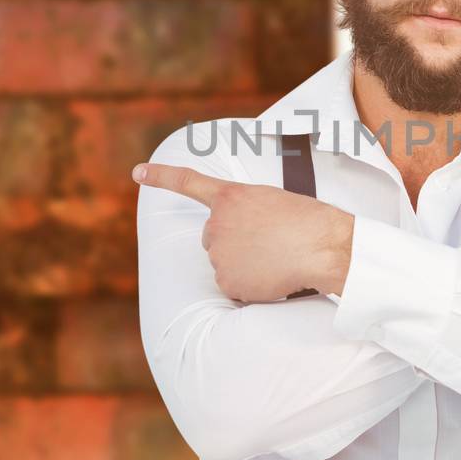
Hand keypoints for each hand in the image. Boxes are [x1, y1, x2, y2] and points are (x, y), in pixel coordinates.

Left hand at [133, 162, 354, 301]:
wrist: (322, 247)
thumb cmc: (308, 223)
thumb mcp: (273, 203)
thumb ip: (248, 214)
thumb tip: (244, 244)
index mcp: (231, 197)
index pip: (188, 182)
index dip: (161, 177)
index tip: (137, 172)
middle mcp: (217, 223)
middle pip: (213, 239)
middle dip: (234, 244)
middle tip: (267, 245)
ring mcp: (219, 253)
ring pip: (225, 264)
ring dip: (246, 266)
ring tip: (276, 259)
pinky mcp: (227, 281)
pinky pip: (235, 287)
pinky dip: (252, 286)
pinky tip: (273, 277)